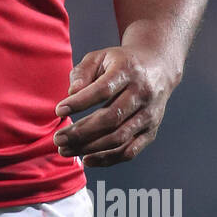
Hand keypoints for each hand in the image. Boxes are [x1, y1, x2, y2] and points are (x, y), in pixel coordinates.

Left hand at [53, 46, 175, 167]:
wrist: (158, 68)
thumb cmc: (121, 63)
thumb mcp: (100, 57)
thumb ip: (82, 72)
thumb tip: (71, 93)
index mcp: (127, 71)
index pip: (103, 90)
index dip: (80, 102)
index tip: (59, 111)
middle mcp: (142, 94)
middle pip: (111, 118)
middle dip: (81, 132)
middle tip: (58, 139)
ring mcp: (148, 115)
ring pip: (119, 138)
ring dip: (90, 148)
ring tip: (65, 150)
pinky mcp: (151, 131)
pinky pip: (130, 151)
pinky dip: (108, 159)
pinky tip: (87, 159)